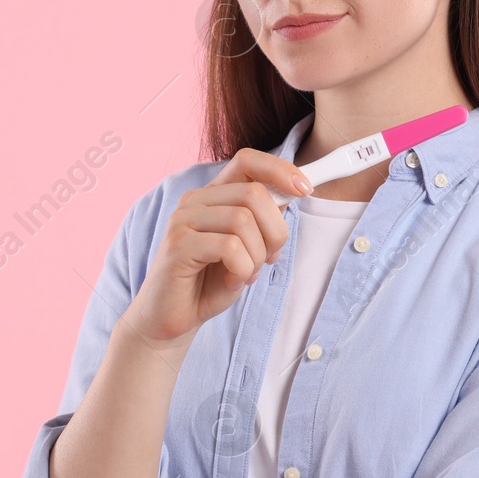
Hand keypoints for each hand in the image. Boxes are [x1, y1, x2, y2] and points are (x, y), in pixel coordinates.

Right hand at [125, 148, 310, 343]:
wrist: (172, 317)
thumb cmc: (209, 282)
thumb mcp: (247, 247)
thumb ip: (263, 221)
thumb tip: (295, 192)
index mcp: (212, 195)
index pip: (248, 160)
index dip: (280, 169)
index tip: (306, 190)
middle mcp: (195, 200)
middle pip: (254, 194)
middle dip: (275, 232)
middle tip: (267, 259)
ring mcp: (183, 220)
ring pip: (244, 221)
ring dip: (256, 256)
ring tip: (244, 274)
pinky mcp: (179, 245)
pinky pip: (230, 248)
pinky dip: (242, 271)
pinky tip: (231, 282)